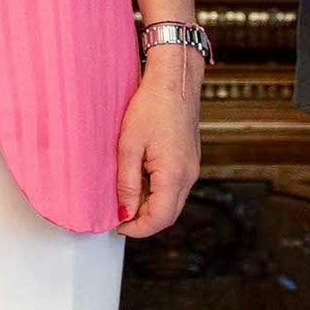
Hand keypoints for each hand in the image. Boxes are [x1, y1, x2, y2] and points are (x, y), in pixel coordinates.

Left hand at [118, 44, 203, 236]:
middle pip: (168, 215)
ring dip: (149, 206)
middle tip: (119, 215)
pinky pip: (174, 187)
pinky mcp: (189, 161)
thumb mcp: (129, 146)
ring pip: (171, 202)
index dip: (137, 229)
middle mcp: (189, 176)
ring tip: (126, 193)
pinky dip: (157, 192)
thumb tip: (124, 212)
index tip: (117, 226)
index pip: (159, 219)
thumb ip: (127, 183)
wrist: (175, 80)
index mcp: (174, 175)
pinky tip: (140, 178)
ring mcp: (192, 168)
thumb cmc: (152, 106)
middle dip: (143, 221)